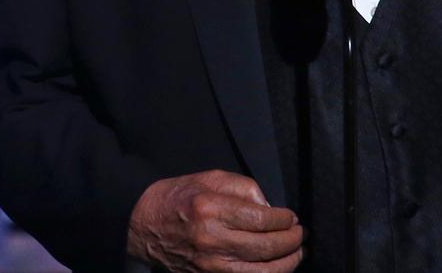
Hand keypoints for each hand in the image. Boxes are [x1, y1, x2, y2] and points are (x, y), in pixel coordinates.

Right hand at [126, 169, 303, 271]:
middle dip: (290, 242)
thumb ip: (244, 189)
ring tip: (296, 254)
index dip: (284, 220)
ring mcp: (208, 266)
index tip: (292, 217)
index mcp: (212, 210)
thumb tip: (271, 209)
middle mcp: (211, 241)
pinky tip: (275, 269)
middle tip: (300, 234)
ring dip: (285, 265)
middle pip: (265, 248)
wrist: (142, 224)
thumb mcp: (210, 178)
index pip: (261, 221)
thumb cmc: (177, 197)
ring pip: (259, 272)